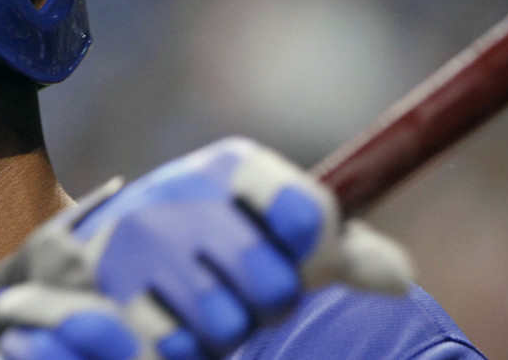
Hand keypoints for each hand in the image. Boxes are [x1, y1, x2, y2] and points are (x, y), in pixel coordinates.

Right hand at [0, 137, 411, 359]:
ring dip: (225, 329)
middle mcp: (184, 192)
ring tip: (206, 305)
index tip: (302, 256)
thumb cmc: (214, 237)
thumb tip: (400, 279)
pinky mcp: (111, 288)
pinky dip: (184, 346)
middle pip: (274, 282)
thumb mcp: (272, 228)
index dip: (315, 250)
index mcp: (233, 165)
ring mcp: (142, 240)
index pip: (306, 214)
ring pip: (226, 323)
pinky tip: (171, 319)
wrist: (107, 247)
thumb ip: (339, 251)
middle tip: (248, 289)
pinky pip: (177, 346)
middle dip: (270, 300)